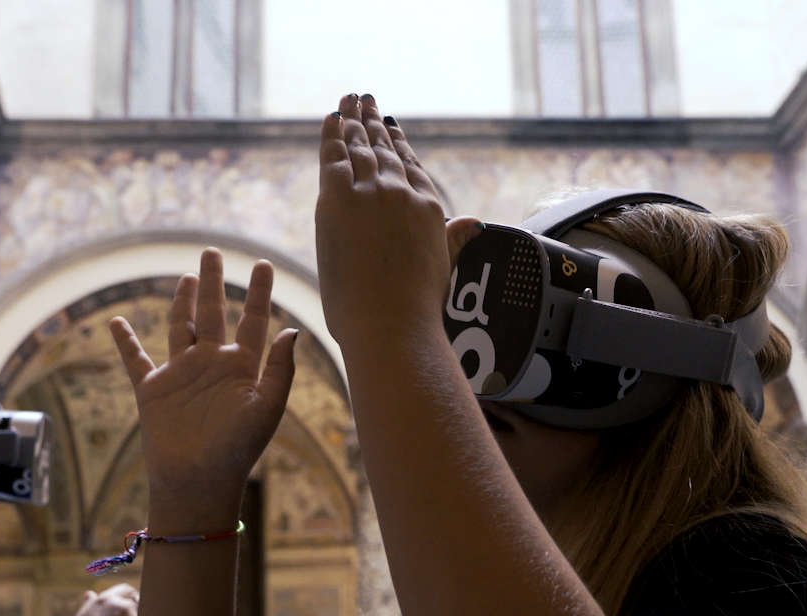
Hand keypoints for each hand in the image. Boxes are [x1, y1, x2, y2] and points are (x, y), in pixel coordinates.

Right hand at [109, 251, 296, 531]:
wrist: (198, 481)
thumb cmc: (238, 450)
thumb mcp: (266, 408)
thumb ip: (281, 370)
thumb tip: (293, 331)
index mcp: (242, 368)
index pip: (253, 320)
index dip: (257, 292)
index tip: (261, 264)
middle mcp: (212, 365)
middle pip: (213, 313)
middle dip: (213, 283)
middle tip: (211, 251)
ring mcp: (181, 375)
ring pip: (181, 327)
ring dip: (181, 302)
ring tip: (185, 277)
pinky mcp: (153, 390)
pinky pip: (136, 360)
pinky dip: (125, 342)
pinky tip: (116, 322)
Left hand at [315, 94, 452, 346]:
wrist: (392, 325)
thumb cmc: (415, 311)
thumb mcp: (442, 267)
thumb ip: (453, 239)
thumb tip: (475, 223)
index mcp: (429, 209)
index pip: (410, 167)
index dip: (398, 144)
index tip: (391, 127)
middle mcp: (402, 193)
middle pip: (383, 149)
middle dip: (371, 123)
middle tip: (364, 100)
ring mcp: (371, 192)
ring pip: (358, 146)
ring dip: (351, 120)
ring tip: (347, 101)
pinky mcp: (339, 198)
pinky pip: (333, 155)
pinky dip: (331, 134)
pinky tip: (330, 118)